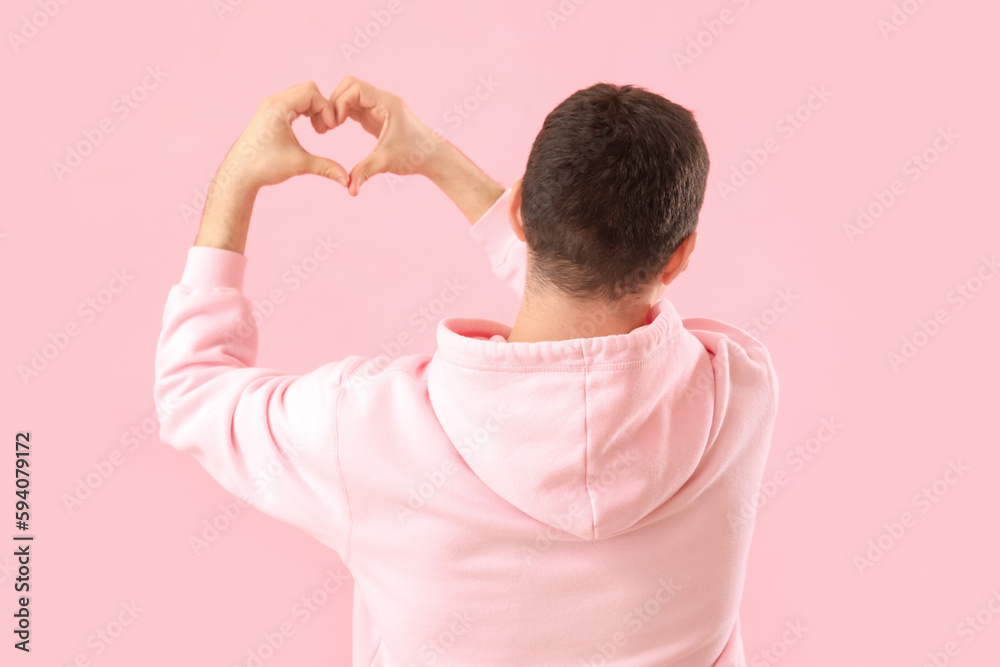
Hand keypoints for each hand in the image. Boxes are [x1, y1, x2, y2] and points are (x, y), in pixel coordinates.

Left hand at [215, 81, 349, 191]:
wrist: (240, 173)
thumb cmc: (265, 167)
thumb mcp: (300, 164)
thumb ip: (326, 168)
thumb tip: (347, 181)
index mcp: (279, 107)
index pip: (312, 93)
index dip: (327, 109)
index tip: (330, 129)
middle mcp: (273, 102)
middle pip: (308, 89)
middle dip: (322, 107)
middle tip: (324, 129)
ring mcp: (270, 106)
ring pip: (301, 95)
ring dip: (314, 109)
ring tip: (318, 130)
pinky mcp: (270, 113)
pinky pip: (294, 102)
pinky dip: (305, 111)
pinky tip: (309, 128)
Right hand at [327, 75, 448, 195]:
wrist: (432, 157)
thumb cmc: (415, 156)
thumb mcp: (386, 162)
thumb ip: (365, 172)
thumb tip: (350, 190)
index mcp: (386, 103)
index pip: (355, 88)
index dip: (340, 102)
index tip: (335, 123)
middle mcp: (382, 100)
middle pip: (349, 86)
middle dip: (335, 102)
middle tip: (328, 124)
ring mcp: (378, 107)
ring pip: (350, 94)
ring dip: (337, 107)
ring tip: (329, 127)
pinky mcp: (375, 116)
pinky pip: (354, 106)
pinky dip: (342, 113)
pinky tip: (335, 127)